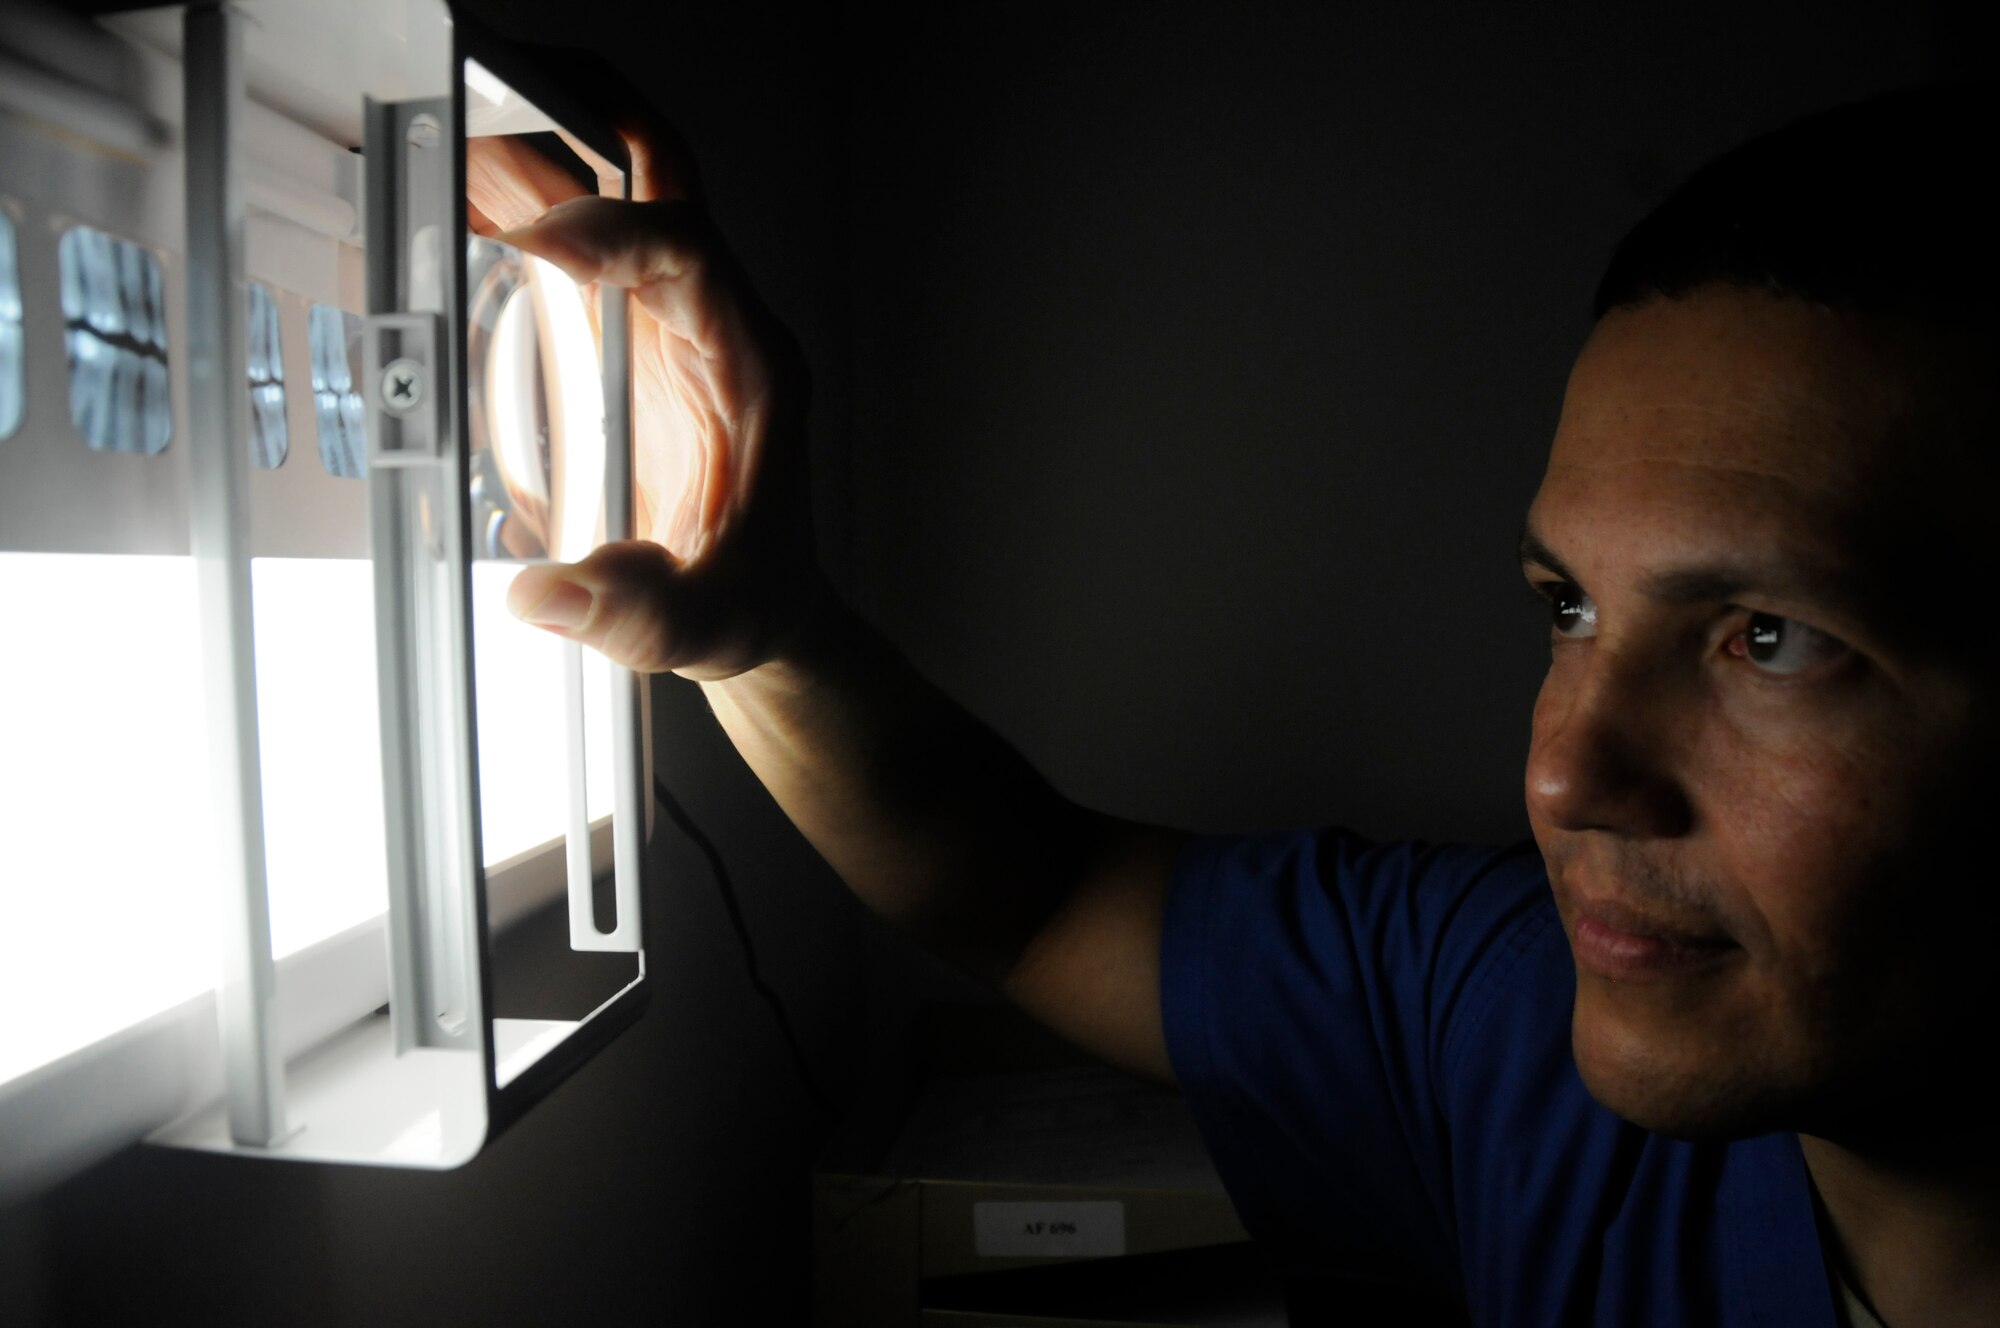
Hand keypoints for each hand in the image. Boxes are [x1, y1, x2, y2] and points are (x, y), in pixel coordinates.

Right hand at [468, 74, 823, 679]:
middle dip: (576, 119)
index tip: (537, 238)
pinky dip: (518, 199)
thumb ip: (632, 613)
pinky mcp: (631, 330)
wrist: (765, 601)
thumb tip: (546, 597)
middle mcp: (715, 320)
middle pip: (656, 173)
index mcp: (750, 366)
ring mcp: (672, 316)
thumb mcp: (702, 624)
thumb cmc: (752, 597)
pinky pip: (580, 234)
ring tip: (439, 121)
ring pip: (610, 186)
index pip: (691, 251)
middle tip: (481, 92)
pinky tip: (454, 194)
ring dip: (531, 147)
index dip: (616, 229)